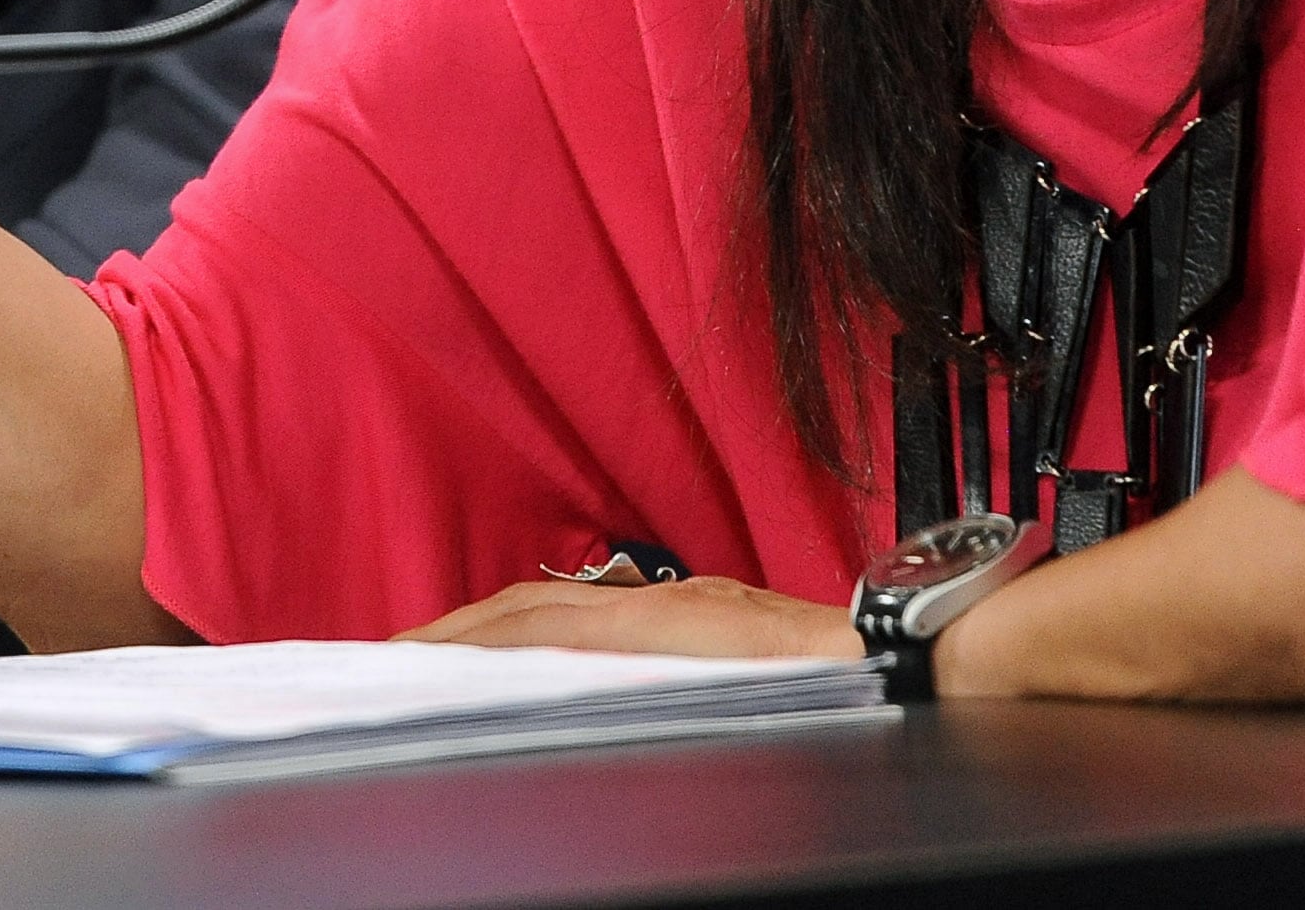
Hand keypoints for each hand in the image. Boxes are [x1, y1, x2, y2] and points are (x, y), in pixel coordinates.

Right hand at [401, 568, 862, 660]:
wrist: (909, 656)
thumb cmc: (832, 689)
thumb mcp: (725, 703)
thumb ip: (642, 690)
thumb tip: (560, 675)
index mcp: (658, 621)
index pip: (531, 625)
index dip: (458, 641)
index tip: (401, 657)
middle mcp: (663, 602)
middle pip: (531, 607)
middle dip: (455, 629)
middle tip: (395, 654)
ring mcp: (685, 603)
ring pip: (564, 603)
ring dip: (494, 623)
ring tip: (445, 651)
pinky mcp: (708, 613)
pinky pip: (601, 609)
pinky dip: (548, 623)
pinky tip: (536, 649)